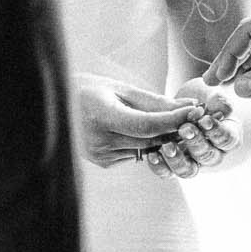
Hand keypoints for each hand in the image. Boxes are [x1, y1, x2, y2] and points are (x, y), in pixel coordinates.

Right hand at [76, 76, 202, 169]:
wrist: (51, 107)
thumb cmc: (88, 89)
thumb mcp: (120, 88)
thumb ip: (154, 102)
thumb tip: (187, 108)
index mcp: (101, 116)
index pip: (146, 125)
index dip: (174, 120)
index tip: (196, 111)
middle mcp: (99, 140)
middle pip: (150, 140)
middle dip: (176, 129)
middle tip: (198, 115)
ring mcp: (99, 155)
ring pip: (146, 149)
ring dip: (165, 137)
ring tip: (180, 121)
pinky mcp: (102, 163)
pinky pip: (135, 153)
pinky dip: (146, 143)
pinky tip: (148, 131)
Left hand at [141, 78, 244, 180]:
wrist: (184, 108)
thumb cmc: (203, 100)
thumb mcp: (211, 95)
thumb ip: (219, 101)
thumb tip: (224, 109)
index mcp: (228, 137)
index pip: (227, 139)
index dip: (217, 131)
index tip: (205, 120)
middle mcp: (212, 155)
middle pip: (207, 156)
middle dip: (195, 142)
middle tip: (184, 129)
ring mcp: (192, 163)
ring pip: (188, 170)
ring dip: (177, 160)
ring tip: (166, 146)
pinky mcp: (172, 166)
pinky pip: (167, 173)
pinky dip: (159, 166)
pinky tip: (152, 154)